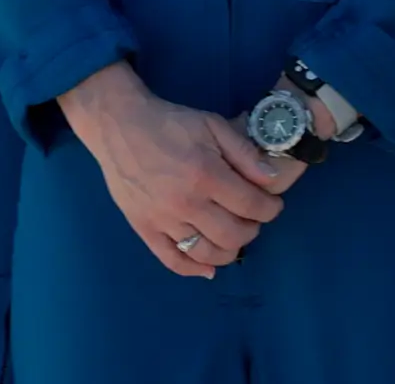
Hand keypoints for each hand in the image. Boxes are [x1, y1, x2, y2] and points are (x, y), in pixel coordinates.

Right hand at [57, 61, 297, 277]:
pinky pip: (171, 260)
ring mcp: (163, 220)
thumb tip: (271, 180)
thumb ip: (244, 154)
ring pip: (206, 253)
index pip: (250, 206)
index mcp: (206, 174)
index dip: (269, 209)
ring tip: (234, 237)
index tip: (273, 206)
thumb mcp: (213, 125)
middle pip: (232, 235)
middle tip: (254, 219)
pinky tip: (209, 268)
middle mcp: (185, 203)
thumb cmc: (171, 124)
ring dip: (229, 252)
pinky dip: (193, 270)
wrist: (121, 127)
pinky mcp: (144, 229)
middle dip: (252, 230)